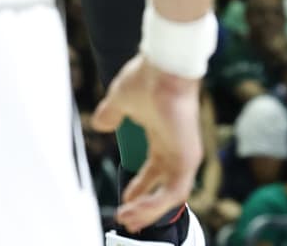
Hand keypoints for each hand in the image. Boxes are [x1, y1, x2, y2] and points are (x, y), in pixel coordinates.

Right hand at [92, 54, 202, 233]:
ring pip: (170, 196)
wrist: (164, 68)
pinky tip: (138, 209)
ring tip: (129, 219)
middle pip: (163, 188)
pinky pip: (174, 193)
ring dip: (149, 210)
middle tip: (128, 219)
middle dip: (145, 206)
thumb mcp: (121, 100)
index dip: (140, 187)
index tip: (126, 199)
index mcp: (162, 137)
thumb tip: (99, 123)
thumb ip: (111, 114)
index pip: (155, 171)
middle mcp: (175, 150)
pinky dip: (156, 204)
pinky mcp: (187, 160)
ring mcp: (184, 156)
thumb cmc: (147, 78)